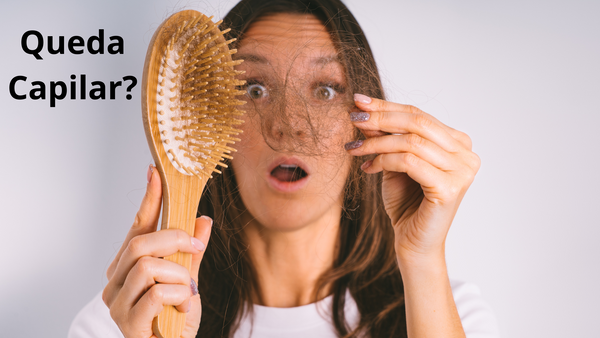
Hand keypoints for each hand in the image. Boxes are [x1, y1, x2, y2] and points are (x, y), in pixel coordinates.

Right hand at [102, 165, 211, 337]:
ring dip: (178, 274)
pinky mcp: (127, 322)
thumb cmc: (175, 318)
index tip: (156, 174)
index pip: (137, 227)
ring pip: (147, 266)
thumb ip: (192, 253)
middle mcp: (116, 281)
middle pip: (140, 244)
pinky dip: (178, 294)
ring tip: (187, 289)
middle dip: (173, 240)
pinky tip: (183, 304)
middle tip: (195, 248)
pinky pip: (156, 293)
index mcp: (127, 267)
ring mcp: (118, 302)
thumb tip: (202, 220)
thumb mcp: (189, 280)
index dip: (149, 200)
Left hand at [346, 94, 479, 263]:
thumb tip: (366, 110)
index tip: (359, 102)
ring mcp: (462, 171)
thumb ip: (386, 137)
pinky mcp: (450, 188)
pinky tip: (367, 167)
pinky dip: (384, 160)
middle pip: (418, 123)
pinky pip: (409, 162)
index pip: (419, 116)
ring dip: (376, 142)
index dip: (387, 107)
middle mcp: (466, 154)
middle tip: (354, 117)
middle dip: (381, 117)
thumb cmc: (406, 203)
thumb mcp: (393, 162)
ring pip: (411, 142)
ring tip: (354, 149)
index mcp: (458, 143)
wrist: (413, 243)